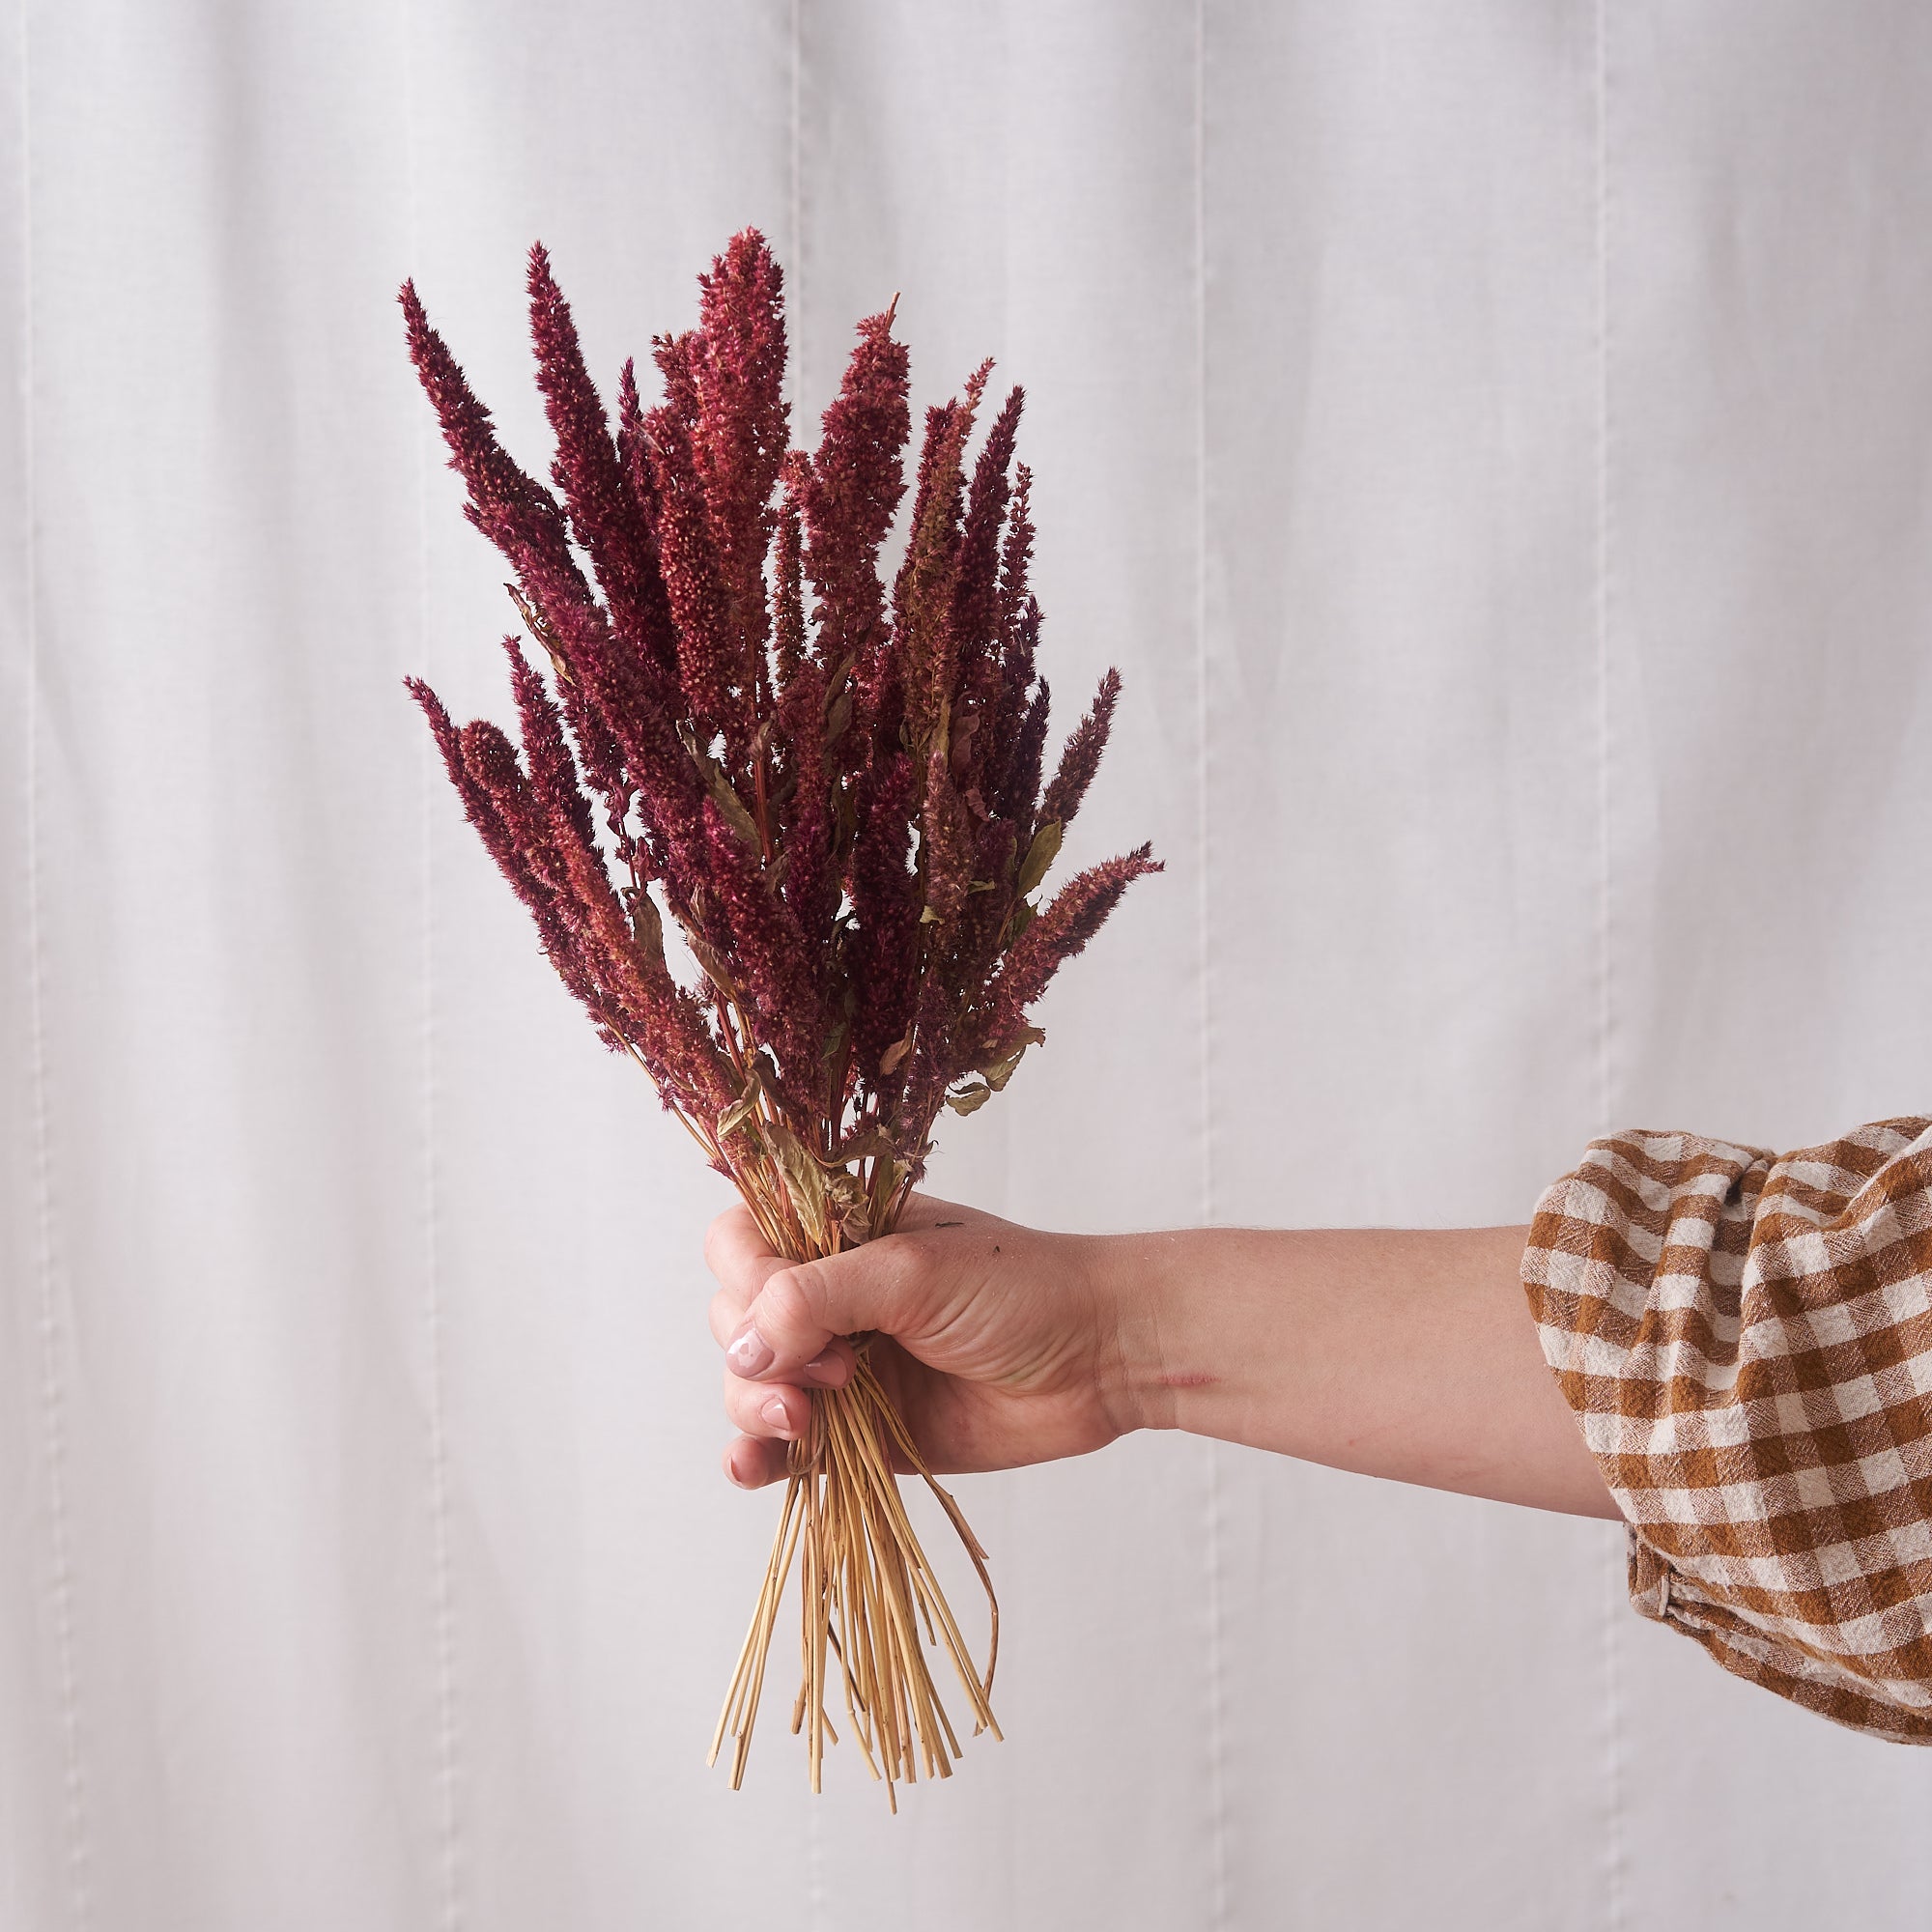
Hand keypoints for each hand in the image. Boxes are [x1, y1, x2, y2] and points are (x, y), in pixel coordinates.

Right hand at [706, 1194, 1134, 1488]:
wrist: (1097, 1358)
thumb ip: (818, 1297)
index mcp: (838, 1234)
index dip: (746, 1280)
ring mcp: (840, 1367)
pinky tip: (751, 1468)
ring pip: (750, 1386)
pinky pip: (784, 1450)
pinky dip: (755, 1459)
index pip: (740, 1243)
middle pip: (734, 1321)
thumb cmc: (1019, 1290)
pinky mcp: (858, 1432)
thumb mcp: (913, 1273)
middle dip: (757, 1354)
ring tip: (805, 1424)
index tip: (784, 1314)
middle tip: (836, 1372)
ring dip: (754, 1407)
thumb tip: (742, 1347)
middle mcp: (830, 1297)